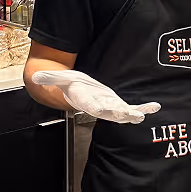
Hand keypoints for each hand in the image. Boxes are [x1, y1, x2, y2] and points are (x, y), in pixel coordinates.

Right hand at [31, 70, 160, 123]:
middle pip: (109, 112)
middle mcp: (98, 106)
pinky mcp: (117, 104)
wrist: (71, 93)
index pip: (89, 106)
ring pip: (123, 113)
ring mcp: (109, 107)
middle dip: (120, 114)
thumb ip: (47, 77)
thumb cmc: (65, 84)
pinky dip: (143, 108)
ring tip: (143, 115)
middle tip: (131, 115)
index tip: (100, 110)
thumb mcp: (56, 78)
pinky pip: (132, 108)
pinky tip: (154, 107)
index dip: (95, 108)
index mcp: (83, 100)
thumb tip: (35, 75)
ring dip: (134, 114)